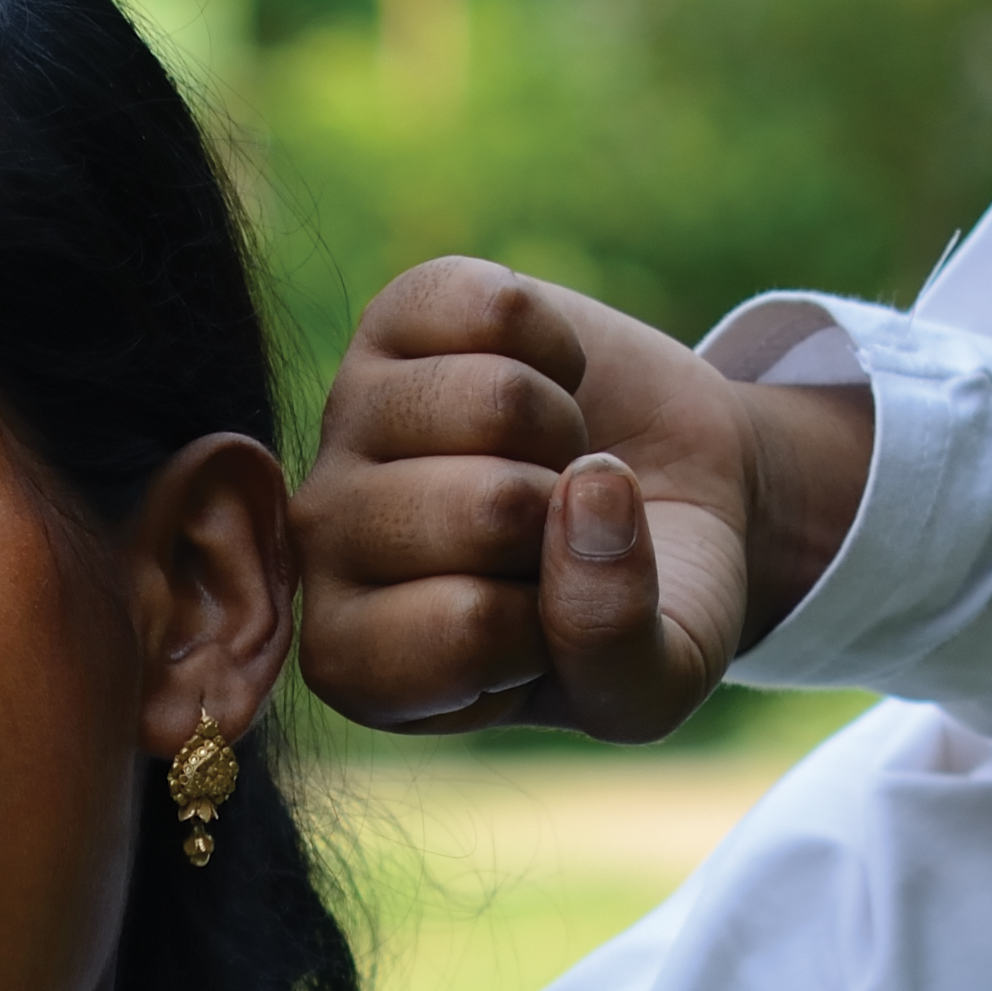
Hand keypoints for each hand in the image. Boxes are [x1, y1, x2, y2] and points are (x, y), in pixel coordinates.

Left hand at [294, 257, 874, 742]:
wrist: (669, 496)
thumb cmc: (639, 610)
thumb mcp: (654, 682)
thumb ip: (618, 649)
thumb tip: (590, 493)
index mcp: (358, 661)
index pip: (465, 631)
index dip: (556, 626)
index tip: (550, 624)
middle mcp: (322, 543)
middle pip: (484, 509)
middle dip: (567, 518)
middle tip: (554, 530)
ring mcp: (348, 422)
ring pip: (493, 401)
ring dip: (562, 433)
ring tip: (549, 462)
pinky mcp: (390, 322)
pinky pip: (494, 309)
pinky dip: (558, 343)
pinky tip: (545, 384)